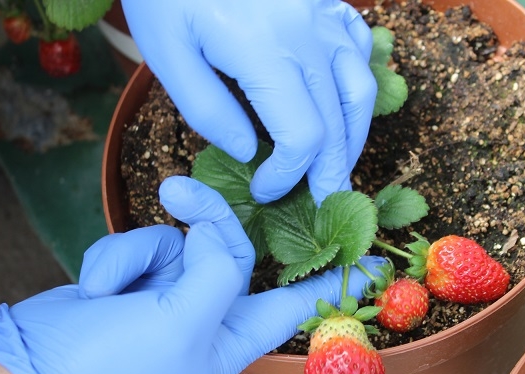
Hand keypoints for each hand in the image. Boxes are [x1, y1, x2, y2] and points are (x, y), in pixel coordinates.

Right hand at [0, 177, 383, 373]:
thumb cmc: (114, 366)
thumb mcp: (183, 322)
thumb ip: (218, 270)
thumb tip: (217, 231)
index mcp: (235, 336)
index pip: (301, 301)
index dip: (338, 278)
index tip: (376, 258)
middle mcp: (211, 313)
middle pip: (236, 248)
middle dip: (211, 223)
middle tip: (182, 193)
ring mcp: (172, 293)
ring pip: (184, 237)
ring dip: (143, 252)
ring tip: (113, 290)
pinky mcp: (137, 276)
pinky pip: (144, 242)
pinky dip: (117, 258)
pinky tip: (98, 289)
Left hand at [122, 0, 376, 205]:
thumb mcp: (166, 52)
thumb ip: (206, 108)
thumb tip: (248, 151)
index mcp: (264, 51)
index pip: (302, 136)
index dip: (289, 175)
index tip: (265, 190)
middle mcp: (306, 34)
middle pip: (339, 121)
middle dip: (332, 171)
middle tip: (324, 203)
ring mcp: (320, 13)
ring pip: (359, 87)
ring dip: (354, 134)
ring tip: (338, 163)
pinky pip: (357, 43)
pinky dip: (357, 78)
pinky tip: (341, 98)